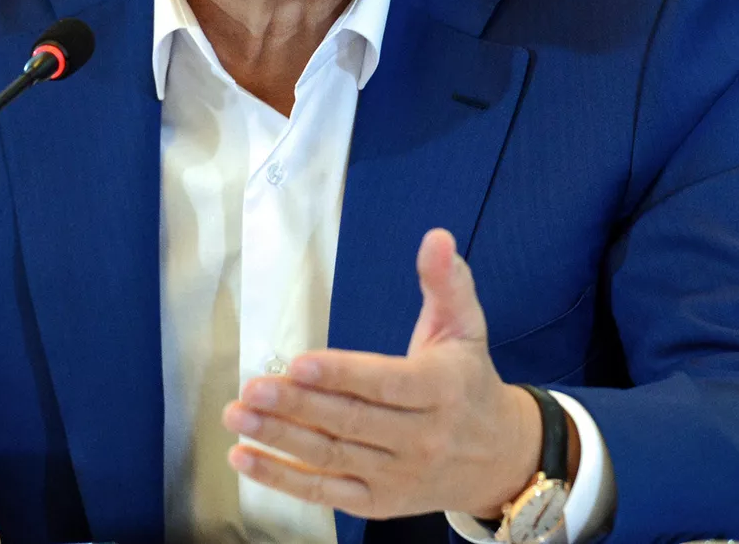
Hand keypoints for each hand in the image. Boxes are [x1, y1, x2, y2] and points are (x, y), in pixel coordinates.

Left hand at [223, 227, 563, 519]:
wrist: (501, 458)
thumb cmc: (470, 382)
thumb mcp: (466, 327)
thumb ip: (446, 281)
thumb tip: (436, 237)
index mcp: (442, 390)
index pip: (385, 384)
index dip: (341, 375)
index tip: (297, 364)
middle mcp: (422, 438)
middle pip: (351, 422)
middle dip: (297, 406)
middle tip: (252, 389)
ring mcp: (399, 475)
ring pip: (332, 456)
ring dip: (280, 440)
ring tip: (236, 418)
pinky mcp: (379, 502)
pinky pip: (326, 492)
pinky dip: (284, 480)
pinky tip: (246, 459)